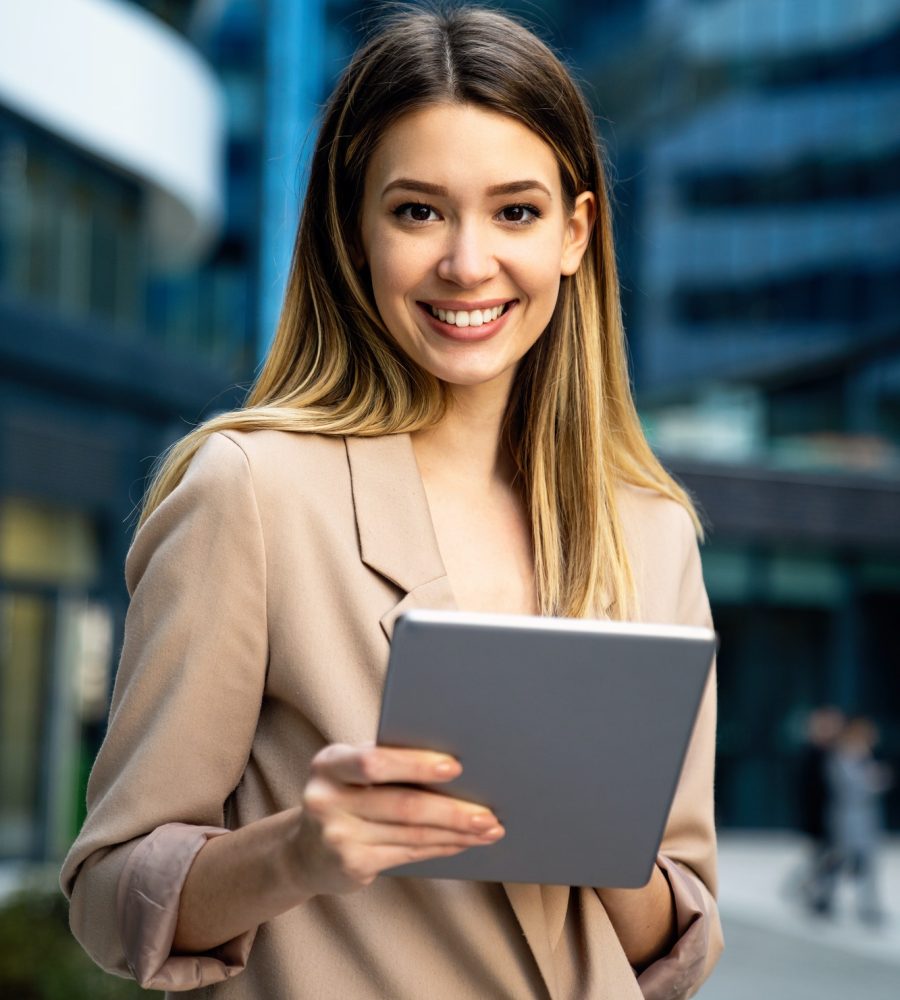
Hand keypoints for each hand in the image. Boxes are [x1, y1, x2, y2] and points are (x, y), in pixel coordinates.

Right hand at [291, 742, 504, 896]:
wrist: (304, 852)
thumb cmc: (344, 796)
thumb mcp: (350, 771)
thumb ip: (385, 761)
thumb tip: (453, 765)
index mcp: (329, 763)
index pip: (374, 762)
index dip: (416, 764)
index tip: (455, 766)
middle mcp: (326, 800)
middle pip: (401, 804)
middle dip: (452, 809)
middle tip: (488, 812)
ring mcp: (337, 837)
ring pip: (411, 834)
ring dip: (456, 832)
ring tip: (488, 829)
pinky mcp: (351, 866)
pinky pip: (407, 853)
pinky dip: (441, 847)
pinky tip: (463, 843)